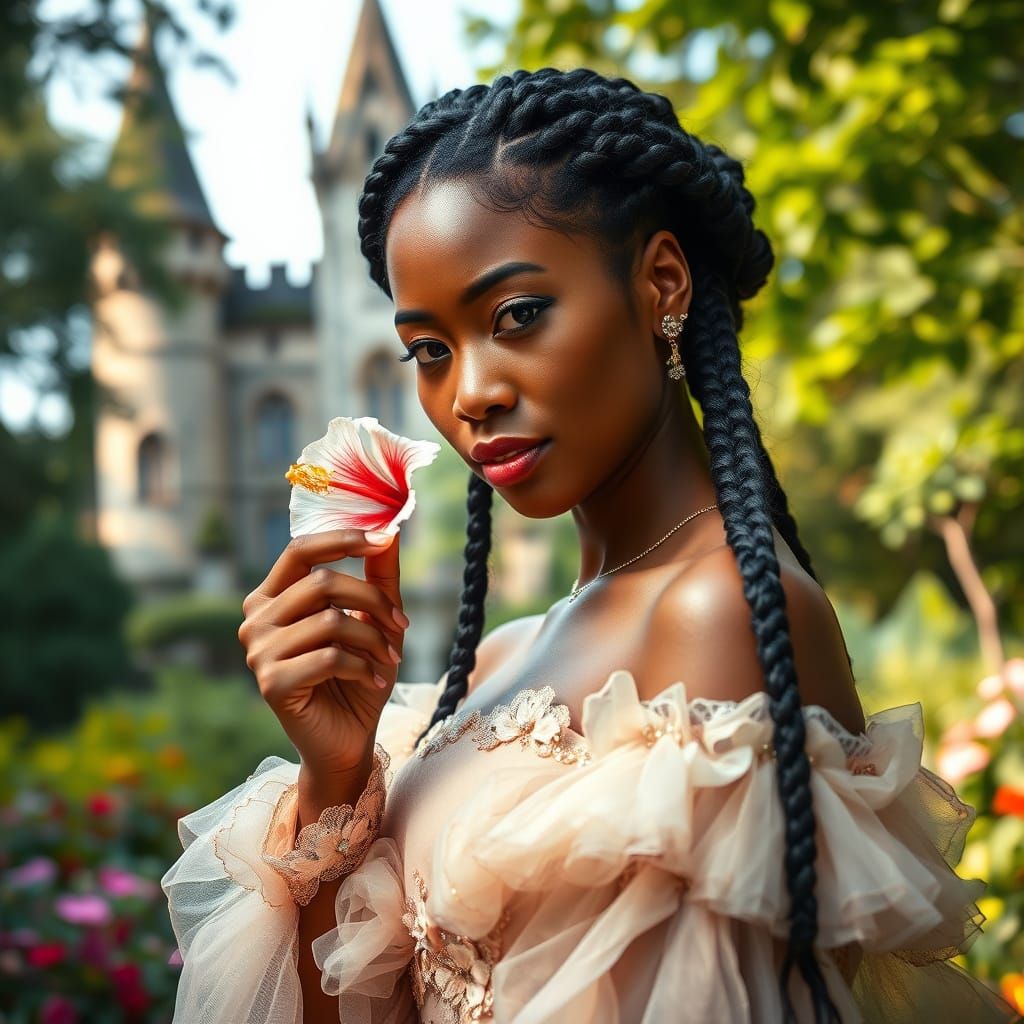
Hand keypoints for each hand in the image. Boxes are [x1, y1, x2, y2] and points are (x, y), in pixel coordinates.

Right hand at [237, 529, 408, 775]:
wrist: (347, 739)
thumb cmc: (357, 674)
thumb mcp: (373, 620)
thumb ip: (377, 576)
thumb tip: (390, 530)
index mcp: (272, 596)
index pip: (301, 550)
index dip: (343, 539)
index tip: (383, 539)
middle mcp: (256, 619)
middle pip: (323, 583)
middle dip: (373, 602)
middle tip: (402, 625)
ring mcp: (257, 651)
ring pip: (330, 621)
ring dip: (373, 639)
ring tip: (389, 658)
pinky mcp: (271, 682)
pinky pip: (329, 658)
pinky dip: (363, 667)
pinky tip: (373, 681)